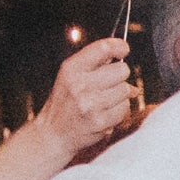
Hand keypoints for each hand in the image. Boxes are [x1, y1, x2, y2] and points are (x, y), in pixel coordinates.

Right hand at [35, 35, 137, 153]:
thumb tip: (121, 54)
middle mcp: (80, 84)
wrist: (53, 133)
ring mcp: (90, 104)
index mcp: (72, 69)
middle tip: (109, 84)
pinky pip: (124, 109)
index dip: (118, 46)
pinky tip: (106, 113)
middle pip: (121, 70)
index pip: (102, 49)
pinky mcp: (99, 121)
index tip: (124, 49)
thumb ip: (93, 63)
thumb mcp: (70, 76)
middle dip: (120, 76)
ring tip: (105, 101)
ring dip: (121, 96)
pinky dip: (120, 111)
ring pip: (126, 90)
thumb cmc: (64, 102)